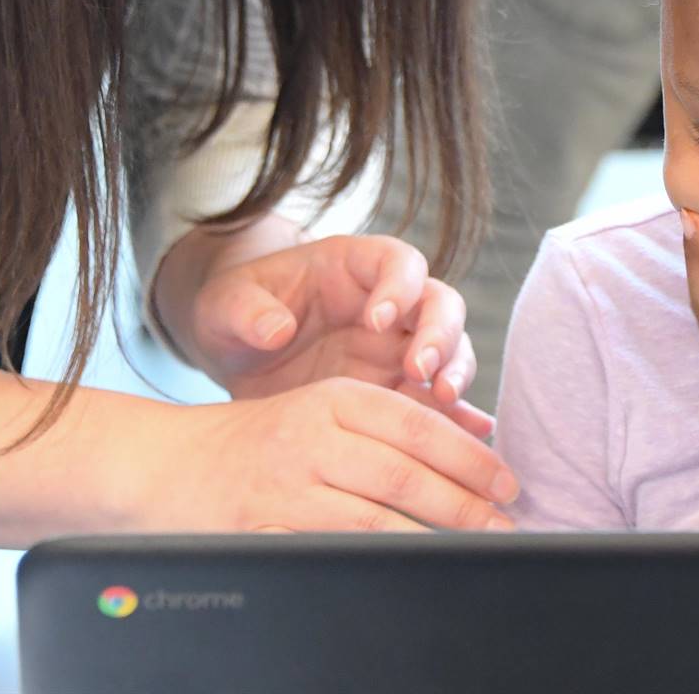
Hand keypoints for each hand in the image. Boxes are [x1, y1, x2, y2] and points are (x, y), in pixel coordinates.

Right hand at [143, 376, 519, 532]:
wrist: (159, 465)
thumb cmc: (254, 442)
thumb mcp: (315, 411)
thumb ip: (380, 426)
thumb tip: (468, 448)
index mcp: (331, 398)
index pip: (417, 425)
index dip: (470, 456)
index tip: (508, 483)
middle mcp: (310, 437)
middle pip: (404, 472)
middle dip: (464, 504)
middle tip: (505, 526)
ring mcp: (283, 486)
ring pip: (374, 516)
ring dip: (432, 539)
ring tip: (474, 553)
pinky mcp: (260, 530)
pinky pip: (331, 552)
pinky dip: (376, 564)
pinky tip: (408, 575)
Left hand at [166, 226, 490, 436]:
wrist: (237, 351)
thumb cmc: (236, 312)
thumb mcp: (226, 304)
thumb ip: (247, 311)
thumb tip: (275, 330)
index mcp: (354, 266)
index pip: (398, 262)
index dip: (398, 287)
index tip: (376, 320)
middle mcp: (391, 302)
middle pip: (441, 304)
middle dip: (438, 335)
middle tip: (418, 370)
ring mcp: (400, 346)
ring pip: (451, 350)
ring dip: (454, 372)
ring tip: (440, 402)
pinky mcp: (398, 388)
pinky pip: (439, 401)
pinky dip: (457, 417)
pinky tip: (471, 436)